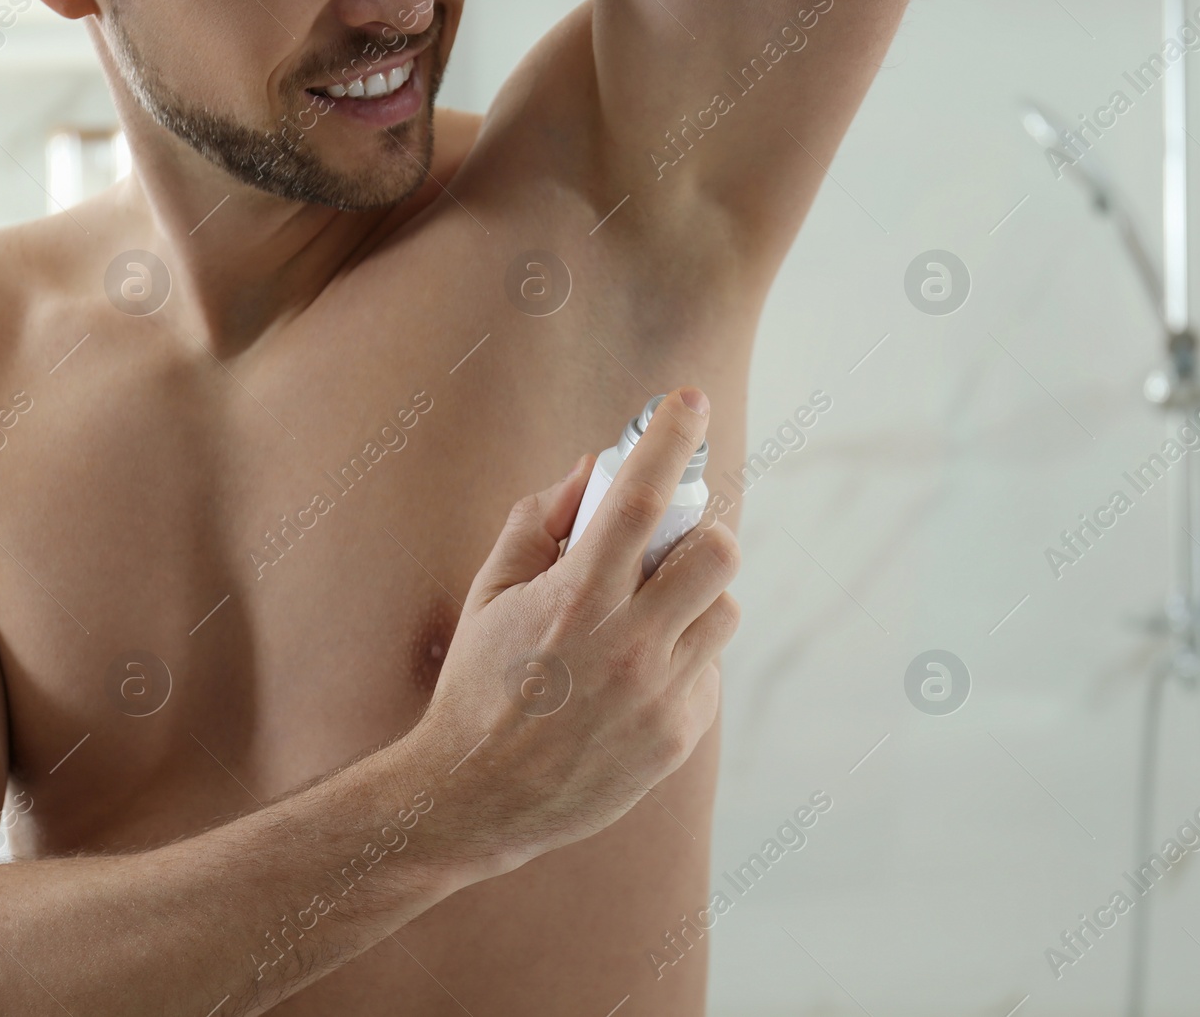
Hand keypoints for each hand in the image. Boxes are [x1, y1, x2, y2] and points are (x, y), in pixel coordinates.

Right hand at [411, 386, 738, 883]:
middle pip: (716, 553)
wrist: (476, 798)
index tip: (689, 400)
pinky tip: (633, 682)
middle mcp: (626, 643)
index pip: (639, 498)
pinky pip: (708, 672)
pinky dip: (682, 661)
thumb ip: (540, 522)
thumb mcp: (491, 594)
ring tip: (646, 620)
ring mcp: (658, 694)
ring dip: (695, 601)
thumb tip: (593, 467)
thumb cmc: (479, 686)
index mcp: (575, 598)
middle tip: (668, 550)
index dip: (670, 439)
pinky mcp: (678, 735)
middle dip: (700, 536)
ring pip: (724, 611)